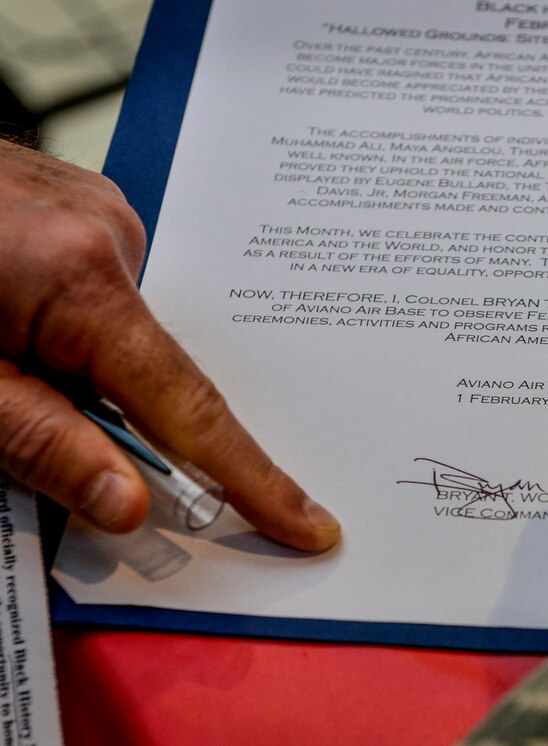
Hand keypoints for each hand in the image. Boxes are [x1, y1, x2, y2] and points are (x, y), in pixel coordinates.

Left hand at [0, 139, 339, 549]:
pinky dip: (74, 328)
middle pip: (154, 368)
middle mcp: (110, 234)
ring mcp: (97, 212)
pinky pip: (102, 291)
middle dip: (121, 418)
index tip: (306, 523)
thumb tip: (127, 503)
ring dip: (81, 368)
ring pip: (121, 331)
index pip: (191, 408)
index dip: (253, 478)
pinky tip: (12, 318)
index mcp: (84, 278)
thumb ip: (39, 444)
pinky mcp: (76, 207)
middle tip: (25, 414)